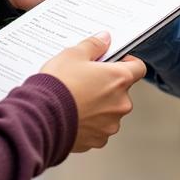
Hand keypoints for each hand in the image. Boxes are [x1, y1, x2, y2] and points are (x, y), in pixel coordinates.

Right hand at [40, 32, 146, 151]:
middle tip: (86, 80)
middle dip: (108, 85)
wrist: (41, 117)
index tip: (114, 62)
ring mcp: (110, 124)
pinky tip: (74, 114)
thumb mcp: (73, 55)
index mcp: (119, 79)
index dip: (127, 62)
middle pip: (122, 90)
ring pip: (110, 110)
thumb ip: (94, 45)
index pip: (138, 67)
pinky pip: (99, 128)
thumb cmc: (58, 86)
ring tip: (77, 99)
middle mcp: (121, 103)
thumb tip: (104, 39)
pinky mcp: (98, 140)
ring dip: (100, 105)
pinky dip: (90, 122)